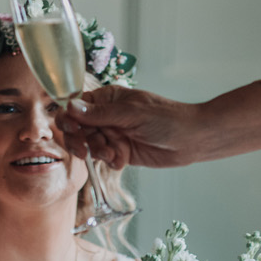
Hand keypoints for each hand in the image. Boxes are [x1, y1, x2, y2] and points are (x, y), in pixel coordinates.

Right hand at [56, 85, 208, 169]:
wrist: (191, 140)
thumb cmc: (166, 118)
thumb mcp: (131, 113)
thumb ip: (100, 113)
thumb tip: (70, 106)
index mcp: (107, 99)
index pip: (76, 107)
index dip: (69, 120)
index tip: (73, 131)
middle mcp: (107, 116)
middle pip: (78, 129)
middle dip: (80, 140)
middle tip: (84, 150)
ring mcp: (114, 135)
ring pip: (90, 146)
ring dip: (98, 152)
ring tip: (113, 153)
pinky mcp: (121, 152)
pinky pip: (105, 159)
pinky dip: (111, 161)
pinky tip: (122, 160)